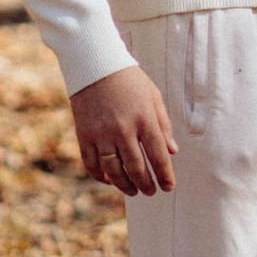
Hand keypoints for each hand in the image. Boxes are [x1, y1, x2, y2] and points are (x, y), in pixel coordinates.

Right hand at [69, 65, 177, 199]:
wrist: (95, 65)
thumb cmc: (129, 80)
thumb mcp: (153, 97)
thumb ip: (164, 125)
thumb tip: (172, 152)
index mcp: (144, 120)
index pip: (158, 156)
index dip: (165, 176)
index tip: (168, 187)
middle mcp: (123, 130)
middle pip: (137, 168)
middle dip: (146, 184)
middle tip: (151, 191)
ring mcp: (102, 134)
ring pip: (114, 171)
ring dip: (125, 185)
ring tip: (133, 191)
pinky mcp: (84, 135)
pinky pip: (92, 164)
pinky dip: (101, 176)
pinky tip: (110, 180)